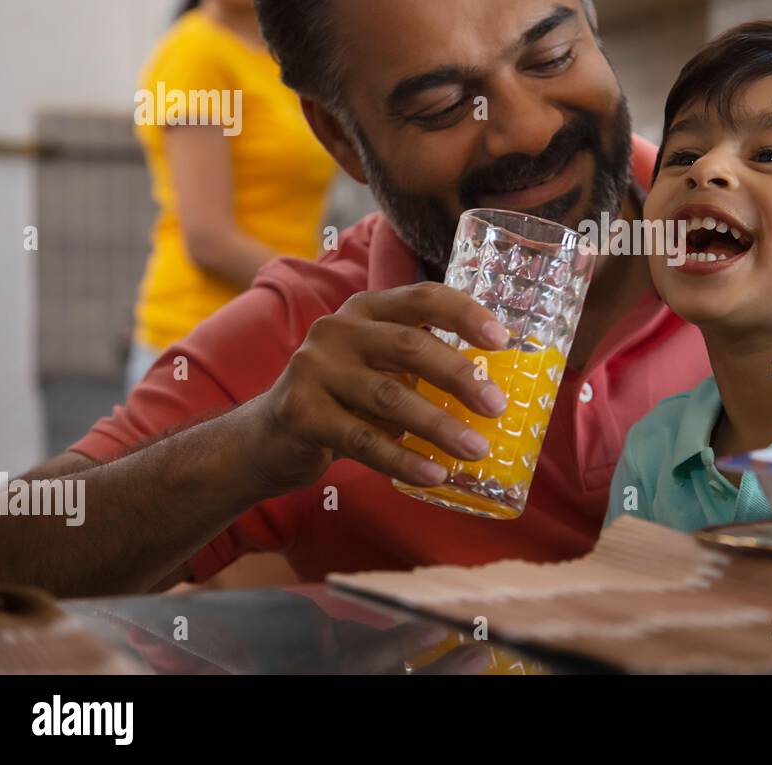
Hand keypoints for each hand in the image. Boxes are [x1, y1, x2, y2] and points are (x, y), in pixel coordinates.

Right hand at [247, 282, 511, 494]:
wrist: (269, 436)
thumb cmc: (344, 398)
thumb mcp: (378, 367)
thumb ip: (420, 365)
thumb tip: (495, 390)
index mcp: (366, 310)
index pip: (422, 297)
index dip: (465, 314)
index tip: (502, 340)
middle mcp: (337, 330)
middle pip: (409, 346)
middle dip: (459, 377)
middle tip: (497, 406)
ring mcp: (314, 368)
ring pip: (390, 397)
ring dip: (439, 426)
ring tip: (476, 449)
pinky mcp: (301, 413)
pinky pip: (363, 439)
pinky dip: (404, 459)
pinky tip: (435, 474)